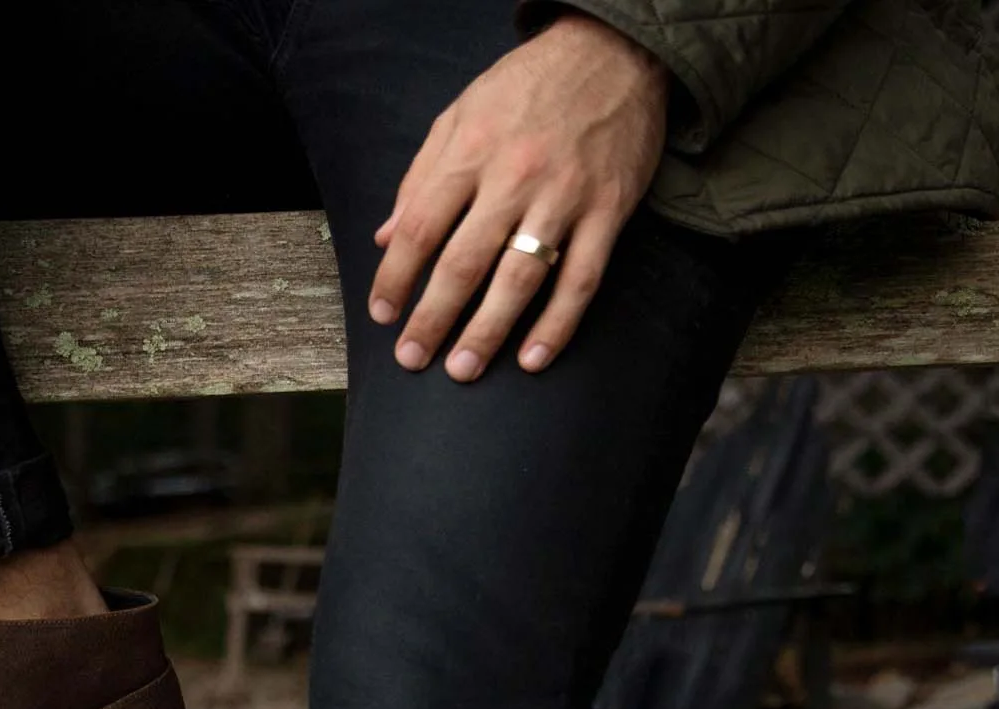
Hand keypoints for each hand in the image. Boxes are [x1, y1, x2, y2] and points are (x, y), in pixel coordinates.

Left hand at [369, 14, 668, 379]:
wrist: (615, 49)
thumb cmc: (529, 85)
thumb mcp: (461, 113)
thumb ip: (421, 178)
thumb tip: (385, 237)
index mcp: (472, 151)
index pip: (421, 226)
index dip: (396, 276)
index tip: (383, 314)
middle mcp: (515, 177)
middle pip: (464, 262)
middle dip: (433, 317)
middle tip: (413, 357)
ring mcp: (564, 197)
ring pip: (519, 279)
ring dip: (488, 331)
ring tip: (462, 368)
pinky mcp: (608, 212)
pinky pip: (581, 280)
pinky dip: (558, 324)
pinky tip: (533, 358)